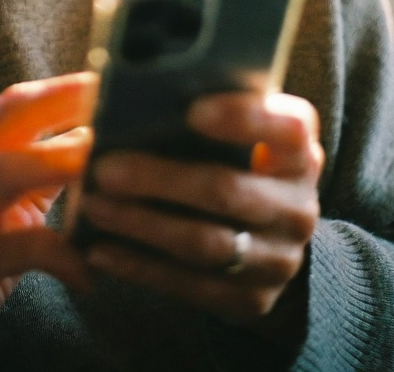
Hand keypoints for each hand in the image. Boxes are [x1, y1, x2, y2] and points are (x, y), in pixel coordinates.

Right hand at [0, 73, 96, 371]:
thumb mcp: (9, 197)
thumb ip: (46, 162)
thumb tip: (108, 130)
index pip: (13, 103)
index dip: (62, 89)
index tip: (108, 81)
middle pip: (4, 122)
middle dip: (61, 109)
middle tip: (111, 111)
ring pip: (2, 174)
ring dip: (58, 163)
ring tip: (99, 168)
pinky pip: (18, 250)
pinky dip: (61, 255)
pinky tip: (90, 270)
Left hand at [77, 91, 323, 329]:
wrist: (266, 233)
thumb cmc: (233, 158)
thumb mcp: (237, 130)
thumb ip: (204, 109)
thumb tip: (134, 93)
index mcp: (299, 151)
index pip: (288, 128)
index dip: (243, 118)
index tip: (192, 109)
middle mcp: (298, 206)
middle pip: (228, 190)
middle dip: (160, 180)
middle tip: (105, 169)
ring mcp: (280, 259)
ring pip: (205, 243)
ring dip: (141, 225)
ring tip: (94, 206)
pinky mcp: (252, 299)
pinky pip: (191, 287)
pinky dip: (141, 267)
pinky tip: (101, 249)